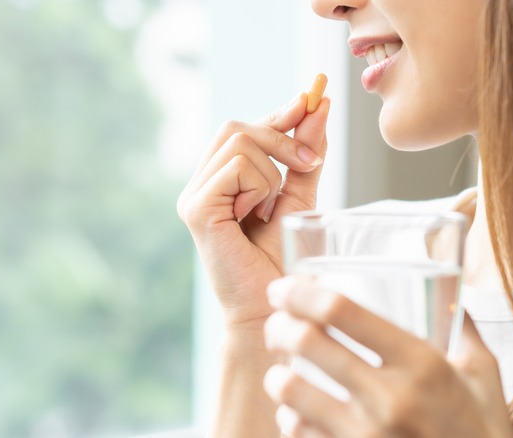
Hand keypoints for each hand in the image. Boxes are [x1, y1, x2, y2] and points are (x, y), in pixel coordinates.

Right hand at [177, 94, 330, 327]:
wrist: (272, 308)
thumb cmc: (282, 261)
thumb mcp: (299, 199)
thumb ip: (305, 157)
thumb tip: (317, 106)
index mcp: (221, 180)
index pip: (244, 129)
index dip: (278, 114)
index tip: (311, 100)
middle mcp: (201, 183)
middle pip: (239, 126)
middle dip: (282, 137)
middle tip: (312, 162)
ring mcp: (194, 195)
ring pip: (241, 142)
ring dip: (273, 173)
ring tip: (269, 211)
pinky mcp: (196, 209)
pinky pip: (237, 168)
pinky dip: (260, 188)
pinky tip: (255, 217)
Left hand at [262, 276, 512, 437]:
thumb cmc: (483, 429)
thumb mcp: (483, 373)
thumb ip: (462, 328)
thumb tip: (447, 293)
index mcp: (421, 362)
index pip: (342, 311)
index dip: (301, 292)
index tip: (284, 287)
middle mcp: (389, 398)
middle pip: (306, 343)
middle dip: (278, 326)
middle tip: (277, 324)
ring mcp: (366, 437)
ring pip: (290, 391)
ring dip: (278, 376)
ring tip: (282, 371)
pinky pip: (299, 432)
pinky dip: (291, 417)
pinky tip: (297, 411)